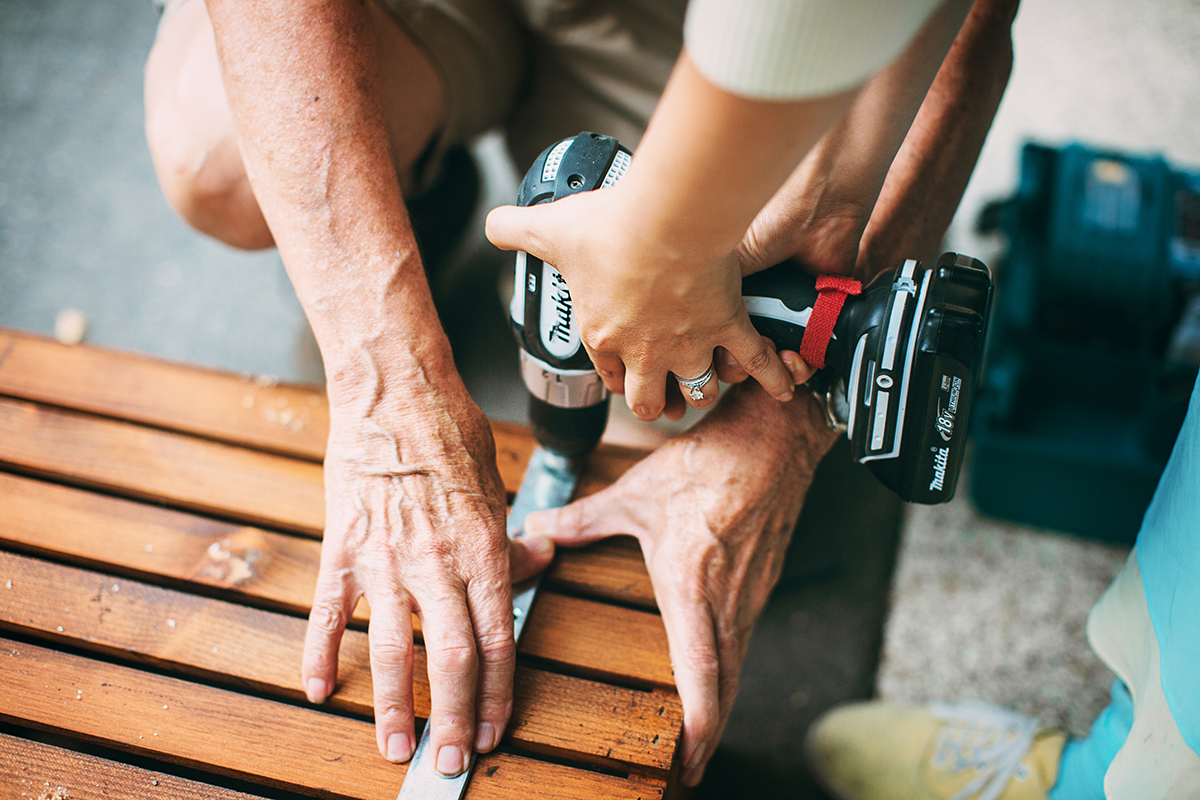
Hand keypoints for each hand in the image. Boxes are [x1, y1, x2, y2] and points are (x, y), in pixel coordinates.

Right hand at [300, 369, 553, 773]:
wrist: (394, 394)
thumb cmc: (450, 437)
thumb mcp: (495, 490)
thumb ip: (510, 542)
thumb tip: (538, 565)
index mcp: (482, 551)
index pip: (496, 641)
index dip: (495, 695)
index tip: (491, 734)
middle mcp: (439, 563)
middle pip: (449, 659)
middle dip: (451, 719)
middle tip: (447, 764)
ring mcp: (386, 559)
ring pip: (390, 650)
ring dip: (392, 707)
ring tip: (395, 747)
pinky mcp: (343, 549)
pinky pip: (328, 614)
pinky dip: (318, 656)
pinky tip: (316, 691)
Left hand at [487, 183, 799, 421]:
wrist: (666, 221)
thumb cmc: (610, 228)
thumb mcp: (549, 229)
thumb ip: (514, 230)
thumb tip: (493, 224)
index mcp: (603, 335)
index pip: (606, 375)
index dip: (615, 377)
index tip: (621, 373)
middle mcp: (645, 350)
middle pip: (651, 399)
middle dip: (658, 402)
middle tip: (665, 400)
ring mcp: (689, 343)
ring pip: (700, 388)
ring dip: (704, 390)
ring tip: (710, 384)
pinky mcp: (727, 326)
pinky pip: (754, 362)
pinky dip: (772, 377)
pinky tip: (782, 388)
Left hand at [521, 381, 836, 784]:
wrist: (772, 443)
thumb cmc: (708, 465)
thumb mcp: (634, 495)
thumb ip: (582, 519)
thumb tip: (538, 527)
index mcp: (693, 588)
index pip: (702, 676)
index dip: (699, 728)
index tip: (689, 762)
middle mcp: (727, 602)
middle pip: (725, 687)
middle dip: (708, 735)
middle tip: (690, 769)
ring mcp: (750, 595)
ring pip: (737, 665)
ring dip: (720, 703)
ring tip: (698, 733)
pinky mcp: (759, 582)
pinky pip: (743, 638)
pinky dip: (729, 669)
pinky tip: (714, 671)